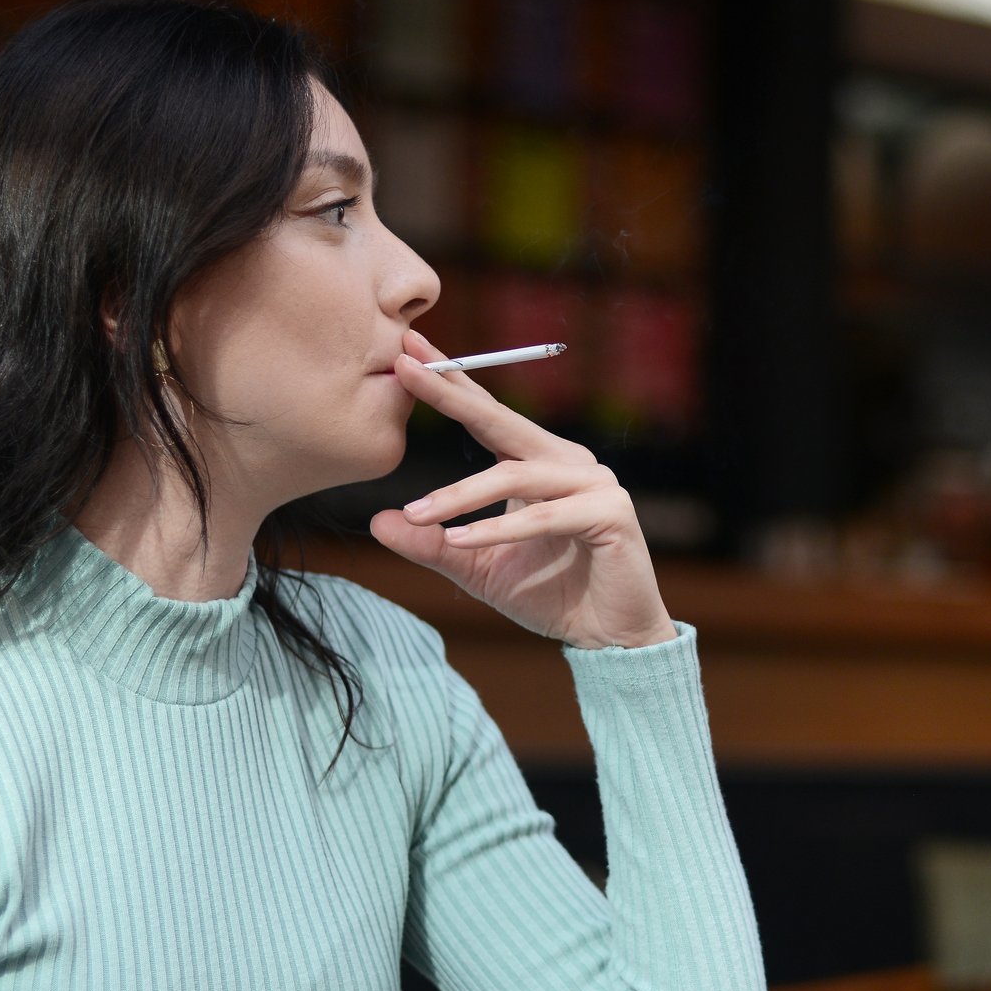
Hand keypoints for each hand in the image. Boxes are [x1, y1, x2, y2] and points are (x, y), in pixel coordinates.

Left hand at [369, 330, 680, 649]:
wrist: (608, 638)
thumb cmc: (550, 595)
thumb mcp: (477, 567)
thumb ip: (433, 544)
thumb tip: (379, 521)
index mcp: (539, 462)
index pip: (488, 415)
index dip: (449, 383)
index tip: (406, 353)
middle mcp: (568, 462)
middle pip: (502, 421)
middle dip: (450, 394)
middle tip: (405, 369)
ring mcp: (594, 483)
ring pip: (515, 475)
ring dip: (462, 495)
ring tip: (418, 514)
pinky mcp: (611, 513)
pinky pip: (544, 516)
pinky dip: (500, 529)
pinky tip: (461, 541)